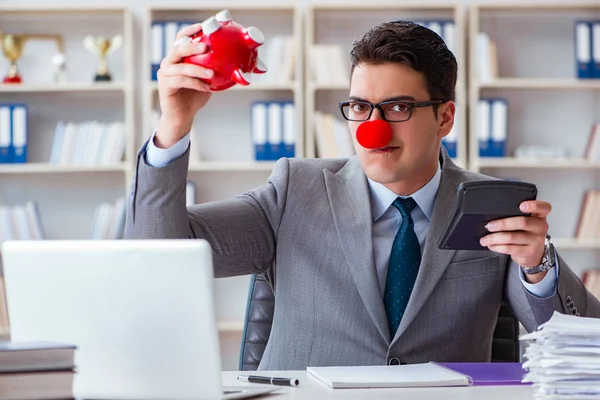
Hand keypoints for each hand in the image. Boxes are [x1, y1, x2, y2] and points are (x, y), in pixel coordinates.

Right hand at [156, 23, 212, 147]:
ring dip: (197, 69)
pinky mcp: (165, 85)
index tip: (202, 27)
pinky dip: (195, 83)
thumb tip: (238, 65)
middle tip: (206, 47)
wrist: (183, 116)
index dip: (190, 32)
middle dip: (192, 47)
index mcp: (179, 58)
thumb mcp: (209, 81)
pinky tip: (206, 87)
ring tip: (212, 74)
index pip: (181, 39)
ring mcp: (165, 73)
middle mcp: (169, 62)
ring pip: (180, 66)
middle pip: (178, 49)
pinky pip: (181, 80)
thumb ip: (216, 71)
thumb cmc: (195, 96)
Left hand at [479, 200, 550, 268]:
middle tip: (489, 226)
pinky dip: (497, 247)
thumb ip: (515, 216)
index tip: (522, 205)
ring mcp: (536, 240)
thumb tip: (492, 216)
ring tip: (485, 239)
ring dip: (494, 238)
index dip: (533, 205)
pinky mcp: (529, 252)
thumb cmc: (526, 234)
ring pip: (512, 237)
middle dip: (502, 224)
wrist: (533, 254)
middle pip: (522, 222)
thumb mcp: (526, 222)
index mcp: (539, 216)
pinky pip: (510, 248)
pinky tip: (492, 245)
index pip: (543, 208)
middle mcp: (540, 227)